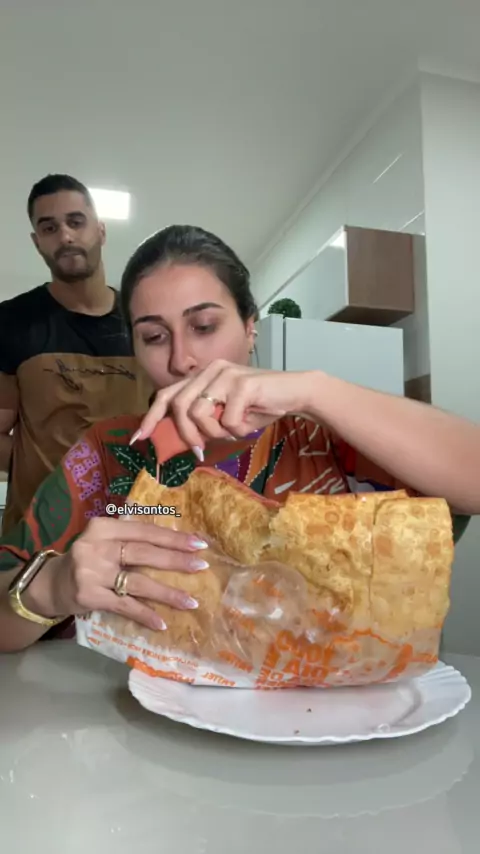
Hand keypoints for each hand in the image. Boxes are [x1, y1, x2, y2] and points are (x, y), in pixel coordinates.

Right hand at [35, 517, 209, 631]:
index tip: (198, 543)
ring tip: (191, 602)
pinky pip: (125, 606)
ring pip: (138, 582)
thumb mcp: (104, 541)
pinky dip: (145, 615)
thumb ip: (131, 538)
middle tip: (201, 566)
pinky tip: (162, 623)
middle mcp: (96, 547)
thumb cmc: (88, 560)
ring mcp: (92, 573)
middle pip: (143, 553)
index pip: (144, 531)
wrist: (51, 585)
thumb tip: (177, 543)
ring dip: (167, 593)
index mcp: (103, 527)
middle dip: (176, 560)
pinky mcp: (90, 597)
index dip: (172, 537)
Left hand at [136, 360, 311, 452]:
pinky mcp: (243, 383)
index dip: (151, 417)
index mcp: (202, 376)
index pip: (166, 395)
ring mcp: (225, 373)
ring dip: (215, 432)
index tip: (139, 439)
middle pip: (179, 406)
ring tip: (233, 431)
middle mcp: (210, 370)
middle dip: (186, 434)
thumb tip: (180, 441)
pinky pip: (227, 420)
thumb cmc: (259, 406)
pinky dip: (237, 429)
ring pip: (199, 413)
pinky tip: (249, 423)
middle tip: (198, 450)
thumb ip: (203, 421)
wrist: (295, 393)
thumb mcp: (225, 415)